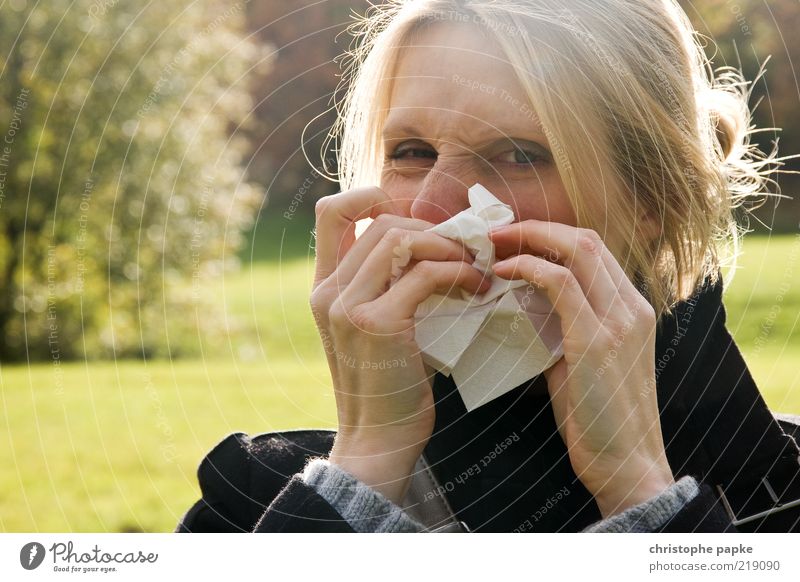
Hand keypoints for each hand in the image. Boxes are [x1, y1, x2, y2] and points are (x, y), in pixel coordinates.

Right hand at [311, 187, 489, 503]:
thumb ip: (386, 288)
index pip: (331, 213)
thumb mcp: (373, 330)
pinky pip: (423, 274)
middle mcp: (328, 291)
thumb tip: (431, 249)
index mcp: (324, 288)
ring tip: (473, 268)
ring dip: (447, 247)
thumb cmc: (386, 387)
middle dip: (431, 228)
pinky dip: (458, 273)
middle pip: (379, 221)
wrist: (377, 442)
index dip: (370, 197)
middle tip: (464, 250)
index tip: (414, 217)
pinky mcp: (377, 324)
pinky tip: (477, 288)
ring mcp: (348, 306)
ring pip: (400, 239)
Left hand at [489, 220, 673, 517]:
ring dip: (530, 238)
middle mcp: (632, 307)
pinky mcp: (597, 341)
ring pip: (577, 249)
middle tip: (497, 233)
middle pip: (586, 238)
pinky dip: (528, 267)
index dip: (551, 234)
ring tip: (494, 243)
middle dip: (537, 227)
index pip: (594, 250)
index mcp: (633, 310)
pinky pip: (560, 283)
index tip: (514, 238)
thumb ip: (562, 327)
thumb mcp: (581, 361)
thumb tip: (525, 302)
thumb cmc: (598, 419)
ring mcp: (620, 321)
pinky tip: (503, 271)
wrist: (626, 465)